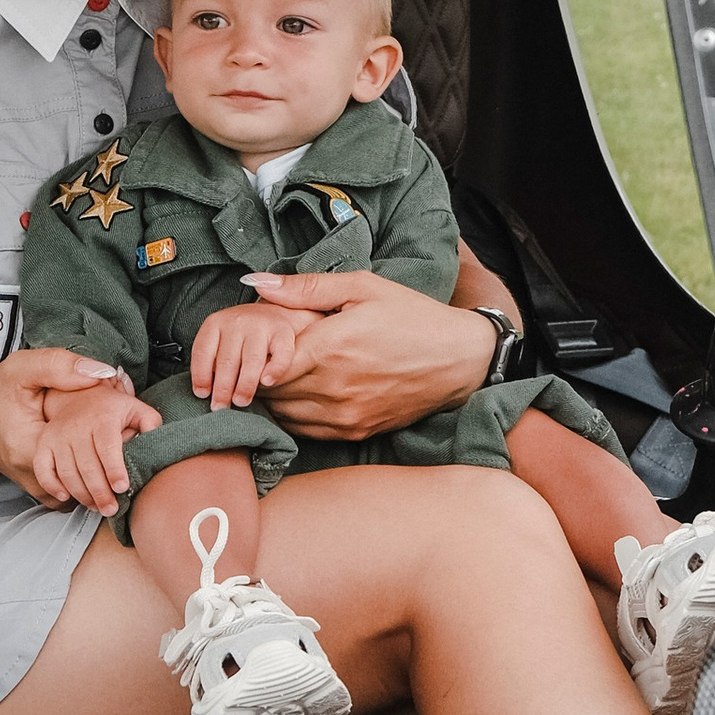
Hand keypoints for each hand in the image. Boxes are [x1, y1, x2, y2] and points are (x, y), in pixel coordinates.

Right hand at [0, 348, 149, 504]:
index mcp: (34, 446)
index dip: (116, 437)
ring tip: (118, 450)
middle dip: (117, 460)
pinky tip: (98, 462)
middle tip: (134, 437)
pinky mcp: (45, 495)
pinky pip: (78, 496)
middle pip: (95, 478)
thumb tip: (102, 371)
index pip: (92, 451)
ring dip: (107, 475)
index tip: (130, 423)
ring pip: (89, 492)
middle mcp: (37, 478)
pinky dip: (91, 482)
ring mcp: (42, 491)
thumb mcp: (22, 370)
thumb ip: (59, 366)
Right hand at [28, 379, 156, 513]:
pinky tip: (66, 497)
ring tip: (97, 507)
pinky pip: (43, 469)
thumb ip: (150, 422)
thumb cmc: (112, 409)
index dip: (114, 469)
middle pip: (87, 466)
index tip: (122, 488)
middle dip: (100, 492)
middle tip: (112, 510)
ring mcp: (57, 436)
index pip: (107, 447)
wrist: (79, 395)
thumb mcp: (135, 409)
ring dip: (81, 495)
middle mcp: (77, 427)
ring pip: (67, 472)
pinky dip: (51, 485)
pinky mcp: (44, 444)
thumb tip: (155, 440)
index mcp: (102, 419)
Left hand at [188, 300, 302, 411]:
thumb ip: (211, 362)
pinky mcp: (283, 332)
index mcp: (215, 324)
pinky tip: (267, 382)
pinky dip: (275, 369)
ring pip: (251, 359)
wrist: (271, 314)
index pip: (203, 351)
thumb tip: (205, 394)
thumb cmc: (239, 337)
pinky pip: (281, 353)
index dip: (201, 375)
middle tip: (220, 408)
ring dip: (245, 385)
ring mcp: (260, 326)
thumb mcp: (219, 341)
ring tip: (240, 402)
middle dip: (222, 388)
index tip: (202, 395)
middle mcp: (236, 322)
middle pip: (227, 360)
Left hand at [235, 267, 493, 439]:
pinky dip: (293, 416)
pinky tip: (299, 395)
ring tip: (278, 375)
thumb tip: (255, 282)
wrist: (460, 359)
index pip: (266, 364)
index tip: (258, 341)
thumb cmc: (412, 316)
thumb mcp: (363, 288)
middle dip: (257, 375)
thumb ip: (306, 288)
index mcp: (332, 347)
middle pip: (270, 393)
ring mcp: (345, 415)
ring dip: (274, 398)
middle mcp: (334, 387)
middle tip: (261, 357)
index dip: (254, 354)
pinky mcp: (356, 432)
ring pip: (284, 415)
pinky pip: (306, 431)